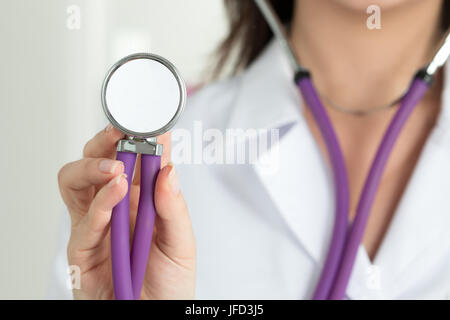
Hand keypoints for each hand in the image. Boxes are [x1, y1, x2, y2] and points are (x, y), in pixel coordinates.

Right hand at [58, 125, 195, 298]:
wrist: (155, 317)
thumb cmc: (169, 284)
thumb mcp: (181, 244)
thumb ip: (174, 209)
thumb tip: (168, 171)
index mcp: (142, 200)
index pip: (137, 160)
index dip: (142, 138)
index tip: (152, 122)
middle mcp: (116, 207)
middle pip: (98, 162)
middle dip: (106, 142)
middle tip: (121, 134)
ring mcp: (96, 225)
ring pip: (76, 181)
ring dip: (93, 167)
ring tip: (116, 168)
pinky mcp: (81, 249)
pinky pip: (83, 220)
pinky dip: (99, 202)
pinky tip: (116, 191)